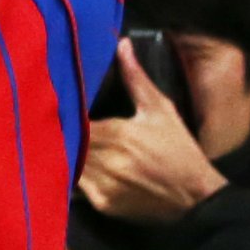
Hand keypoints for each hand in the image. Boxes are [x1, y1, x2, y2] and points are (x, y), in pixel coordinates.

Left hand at [75, 45, 226, 223]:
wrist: (195, 198)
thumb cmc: (179, 149)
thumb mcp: (160, 109)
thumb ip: (136, 78)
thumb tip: (122, 44)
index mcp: (117, 133)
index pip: (73, 121)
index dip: (65, 113)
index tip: (60, 104)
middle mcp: (106, 161)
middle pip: (67, 143)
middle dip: (62, 133)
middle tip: (53, 122)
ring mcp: (103, 186)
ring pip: (70, 165)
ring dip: (67, 155)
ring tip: (64, 143)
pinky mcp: (103, 205)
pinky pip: (78, 187)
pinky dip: (77, 176)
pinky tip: (81, 166)